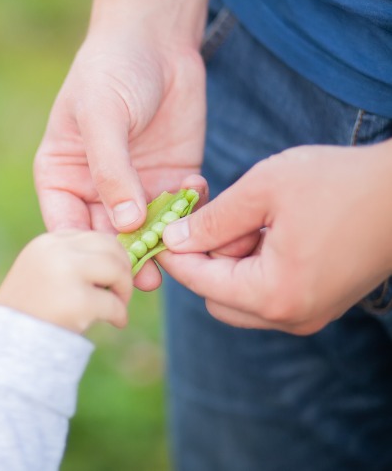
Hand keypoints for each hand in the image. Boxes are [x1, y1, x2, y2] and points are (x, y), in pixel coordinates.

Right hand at [0, 230, 132, 333]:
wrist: (8, 345)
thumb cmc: (29, 313)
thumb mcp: (43, 274)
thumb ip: (72, 261)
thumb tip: (120, 261)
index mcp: (47, 243)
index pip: (93, 237)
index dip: (109, 256)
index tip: (110, 277)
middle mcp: (55, 251)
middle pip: (109, 247)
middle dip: (123, 269)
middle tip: (120, 292)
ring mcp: (66, 274)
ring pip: (116, 269)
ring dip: (124, 290)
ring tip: (117, 307)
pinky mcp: (77, 302)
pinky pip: (114, 303)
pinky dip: (120, 315)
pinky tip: (116, 323)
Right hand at [33, 14, 205, 290]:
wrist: (155, 38)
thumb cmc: (111, 71)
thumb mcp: (101, 117)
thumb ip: (111, 171)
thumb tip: (125, 224)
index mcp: (62, 176)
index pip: (66, 226)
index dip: (84, 251)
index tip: (105, 270)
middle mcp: (96, 189)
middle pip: (107, 237)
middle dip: (126, 258)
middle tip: (146, 279)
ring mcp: (135, 186)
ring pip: (145, 230)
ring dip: (162, 243)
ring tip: (178, 255)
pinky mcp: (170, 177)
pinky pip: (179, 208)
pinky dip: (188, 209)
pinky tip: (195, 189)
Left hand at [158, 142, 391, 334]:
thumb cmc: (339, 184)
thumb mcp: (264, 190)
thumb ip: (212, 219)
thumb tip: (173, 240)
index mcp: (273, 294)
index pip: (199, 282)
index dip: (173, 255)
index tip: (160, 228)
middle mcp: (290, 316)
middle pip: (215, 298)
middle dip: (207, 260)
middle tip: (222, 219)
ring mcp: (308, 314)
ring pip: (240, 297)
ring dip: (232, 261)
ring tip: (256, 219)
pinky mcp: (320, 303)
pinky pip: (267, 292)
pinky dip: (256, 265)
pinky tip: (272, 228)